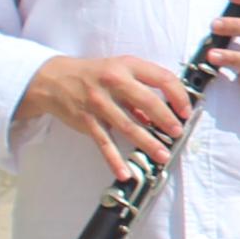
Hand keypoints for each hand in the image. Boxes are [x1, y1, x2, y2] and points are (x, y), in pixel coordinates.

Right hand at [22, 52, 193, 179]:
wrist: (54, 79)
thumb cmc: (94, 74)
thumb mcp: (119, 70)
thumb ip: (140, 89)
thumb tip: (162, 114)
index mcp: (126, 66)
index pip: (162, 77)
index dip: (178, 95)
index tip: (186, 110)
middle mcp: (113, 82)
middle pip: (147, 102)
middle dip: (167, 120)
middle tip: (178, 133)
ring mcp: (98, 103)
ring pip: (128, 126)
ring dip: (148, 143)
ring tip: (162, 155)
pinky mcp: (86, 120)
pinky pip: (104, 143)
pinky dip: (114, 160)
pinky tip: (124, 172)